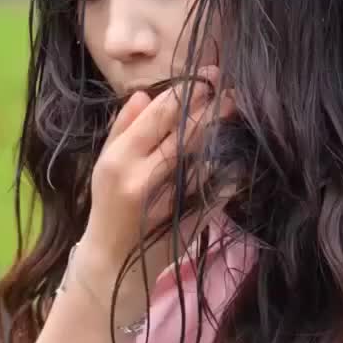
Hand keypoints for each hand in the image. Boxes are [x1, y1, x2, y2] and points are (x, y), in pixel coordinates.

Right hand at [83, 67, 224, 276]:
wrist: (112, 263)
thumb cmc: (108, 206)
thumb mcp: (104, 164)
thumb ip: (122, 128)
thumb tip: (144, 94)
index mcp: (120, 159)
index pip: (159, 115)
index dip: (187, 93)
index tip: (208, 80)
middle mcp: (143, 179)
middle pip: (186, 134)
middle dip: (212, 110)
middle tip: (232, 93)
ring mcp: (168, 202)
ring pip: (205, 160)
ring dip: (222, 139)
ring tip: (236, 118)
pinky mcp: (187, 222)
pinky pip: (215, 192)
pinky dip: (229, 176)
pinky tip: (238, 163)